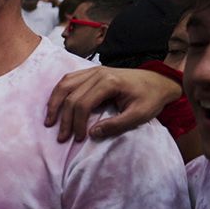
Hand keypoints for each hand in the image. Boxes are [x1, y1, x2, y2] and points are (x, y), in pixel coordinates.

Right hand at [44, 65, 181, 142]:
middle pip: (70, 96)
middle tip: (62, 137)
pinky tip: (56, 104)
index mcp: (109, 82)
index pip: (82, 103)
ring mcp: (94, 70)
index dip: (77, 123)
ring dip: (54, 103)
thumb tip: (92, 133)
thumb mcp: (139, 115)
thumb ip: (117, 125)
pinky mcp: (92, 71)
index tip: (78, 138)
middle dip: (64, 119)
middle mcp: (98, 73)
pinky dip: (58, 92)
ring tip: (50, 121)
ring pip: (64, 84)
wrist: (160, 81)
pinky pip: (68, 79)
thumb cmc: (151, 98)